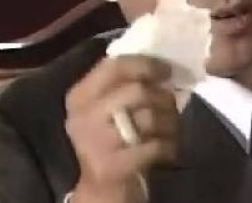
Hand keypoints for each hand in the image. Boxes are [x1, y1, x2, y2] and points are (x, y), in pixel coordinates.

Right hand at [64, 56, 178, 202]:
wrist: (101, 188)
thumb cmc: (111, 138)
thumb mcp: (107, 108)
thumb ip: (125, 84)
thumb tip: (163, 66)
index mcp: (80, 95)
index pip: (114, 66)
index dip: (146, 64)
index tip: (167, 70)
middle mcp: (83, 116)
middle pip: (137, 91)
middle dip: (163, 97)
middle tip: (172, 104)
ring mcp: (95, 142)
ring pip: (149, 117)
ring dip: (170, 121)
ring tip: (171, 127)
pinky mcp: (112, 166)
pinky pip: (155, 145)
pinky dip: (169, 145)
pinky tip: (167, 148)